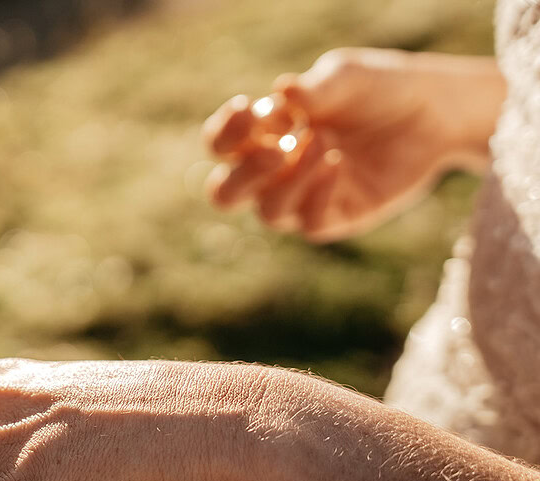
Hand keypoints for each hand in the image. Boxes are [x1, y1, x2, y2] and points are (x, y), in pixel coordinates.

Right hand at [202, 48, 501, 240]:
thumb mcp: (347, 78)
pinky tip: (338, 166)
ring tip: (325, 144)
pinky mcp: (338, 217)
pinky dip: (318, 196)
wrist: (436, 112)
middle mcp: (276, 172)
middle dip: (243, 176)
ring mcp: (305, 198)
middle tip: (275, 151)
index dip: (224, 135)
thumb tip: (281, 92)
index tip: (248, 107)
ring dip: (291, 181)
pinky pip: (309, 225)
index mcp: (264, 135)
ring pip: (268, 213)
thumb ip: (314, 89)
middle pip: (225, 194)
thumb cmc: (380, 88)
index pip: (220, 147)